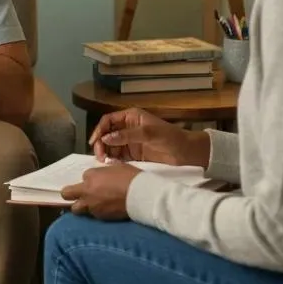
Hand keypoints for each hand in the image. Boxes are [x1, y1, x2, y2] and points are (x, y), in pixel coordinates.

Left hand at [61, 163, 139, 219]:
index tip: (98, 181)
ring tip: (91, 205)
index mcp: (91, 176)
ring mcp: (92, 205)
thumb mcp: (117, 168)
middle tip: (77, 195)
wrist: (140, 196)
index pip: (84, 176)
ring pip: (76, 209)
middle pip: (67, 194)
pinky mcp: (99, 217)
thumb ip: (106, 172)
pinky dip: (95, 213)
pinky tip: (104, 210)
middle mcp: (86, 191)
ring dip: (81, 206)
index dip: (90, 179)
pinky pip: (91, 215)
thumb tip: (105, 175)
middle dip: (70, 194)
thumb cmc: (130, 177)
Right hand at [89, 107, 208, 167]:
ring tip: (105, 162)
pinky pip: (118, 156)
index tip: (94, 142)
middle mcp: (128, 128)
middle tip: (100, 157)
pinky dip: (113, 160)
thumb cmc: (171, 138)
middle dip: (101, 144)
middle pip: (107, 134)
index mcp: (131, 117)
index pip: (109, 120)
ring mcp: (130, 141)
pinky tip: (112, 166)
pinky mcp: (134, 155)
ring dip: (106, 153)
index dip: (99, 129)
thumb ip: (128, 135)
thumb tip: (106, 138)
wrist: (188, 153)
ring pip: (111, 146)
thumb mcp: (150, 134)